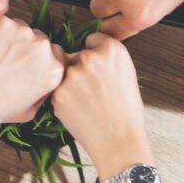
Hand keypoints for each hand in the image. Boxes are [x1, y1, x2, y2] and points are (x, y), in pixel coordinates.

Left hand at [0, 16, 66, 122]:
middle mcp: (42, 48)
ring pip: (22, 29)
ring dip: (12, 38)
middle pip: (41, 40)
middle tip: (10, 62)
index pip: (58, 55)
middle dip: (28, 48)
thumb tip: (45, 84)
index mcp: (54, 70)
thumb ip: (43, 94)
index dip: (43, 59)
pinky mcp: (2, 22)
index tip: (31, 63)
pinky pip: (3, 23)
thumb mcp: (28, 112)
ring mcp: (23, 32)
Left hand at [50, 33, 151, 175]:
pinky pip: (57, 89)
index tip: (101, 71)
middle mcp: (90, 57)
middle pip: (75, 55)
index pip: (92, 41)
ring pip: (64, 73)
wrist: (119, 141)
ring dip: (70, 83)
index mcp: (112, 49)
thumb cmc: (126, 112)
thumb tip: (86, 50)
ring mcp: (72, 74)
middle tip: (94, 91)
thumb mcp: (126, 74)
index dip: (96, 57)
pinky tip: (80, 110)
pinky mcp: (58, 92)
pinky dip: (64, 98)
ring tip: (88, 103)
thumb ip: (107, 58)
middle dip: (80, 69)